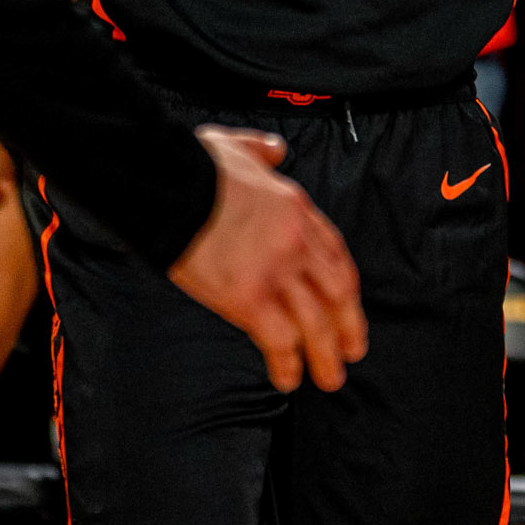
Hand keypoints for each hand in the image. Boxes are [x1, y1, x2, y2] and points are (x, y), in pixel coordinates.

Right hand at [169, 127, 367, 394]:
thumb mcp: (240, 145)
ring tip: (329, 378)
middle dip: (348, 325)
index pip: (335, 252)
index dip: (345, 285)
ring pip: (315, 322)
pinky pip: (279, 340)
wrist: (172, 186)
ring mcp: (275, 272)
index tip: (348, 304)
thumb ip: (263, 151)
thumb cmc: (198, 167)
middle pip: (336, 292)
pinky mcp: (248, 299)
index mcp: (296, 209)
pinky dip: (286, 363)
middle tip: (353, 350)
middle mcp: (295, 243)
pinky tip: (287, 379)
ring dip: (325, 355)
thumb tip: (276, 150)